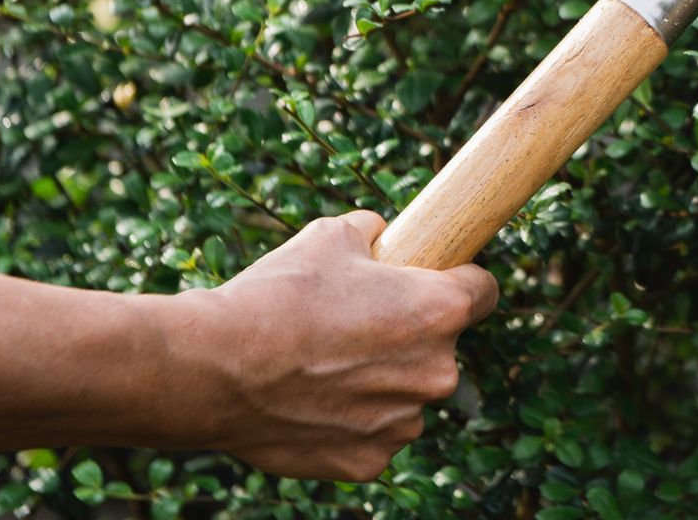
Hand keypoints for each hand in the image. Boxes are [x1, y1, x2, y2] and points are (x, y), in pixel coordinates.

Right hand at [163, 212, 496, 481]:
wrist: (214, 368)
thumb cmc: (276, 295)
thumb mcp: (330, 236)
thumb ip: (373, 234)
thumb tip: (382, 234)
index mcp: (439, 312)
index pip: (483, 291)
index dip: (459, 280)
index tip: (440, 280)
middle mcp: (436, 373)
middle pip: (439, 349)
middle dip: (407, 338)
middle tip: (354, 326)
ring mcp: (403, 424)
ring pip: (406, 396)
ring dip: (380, 384)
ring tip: (322, 366)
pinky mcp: (368, 463)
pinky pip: (373, 436)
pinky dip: (351, 422)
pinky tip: (310, 403)